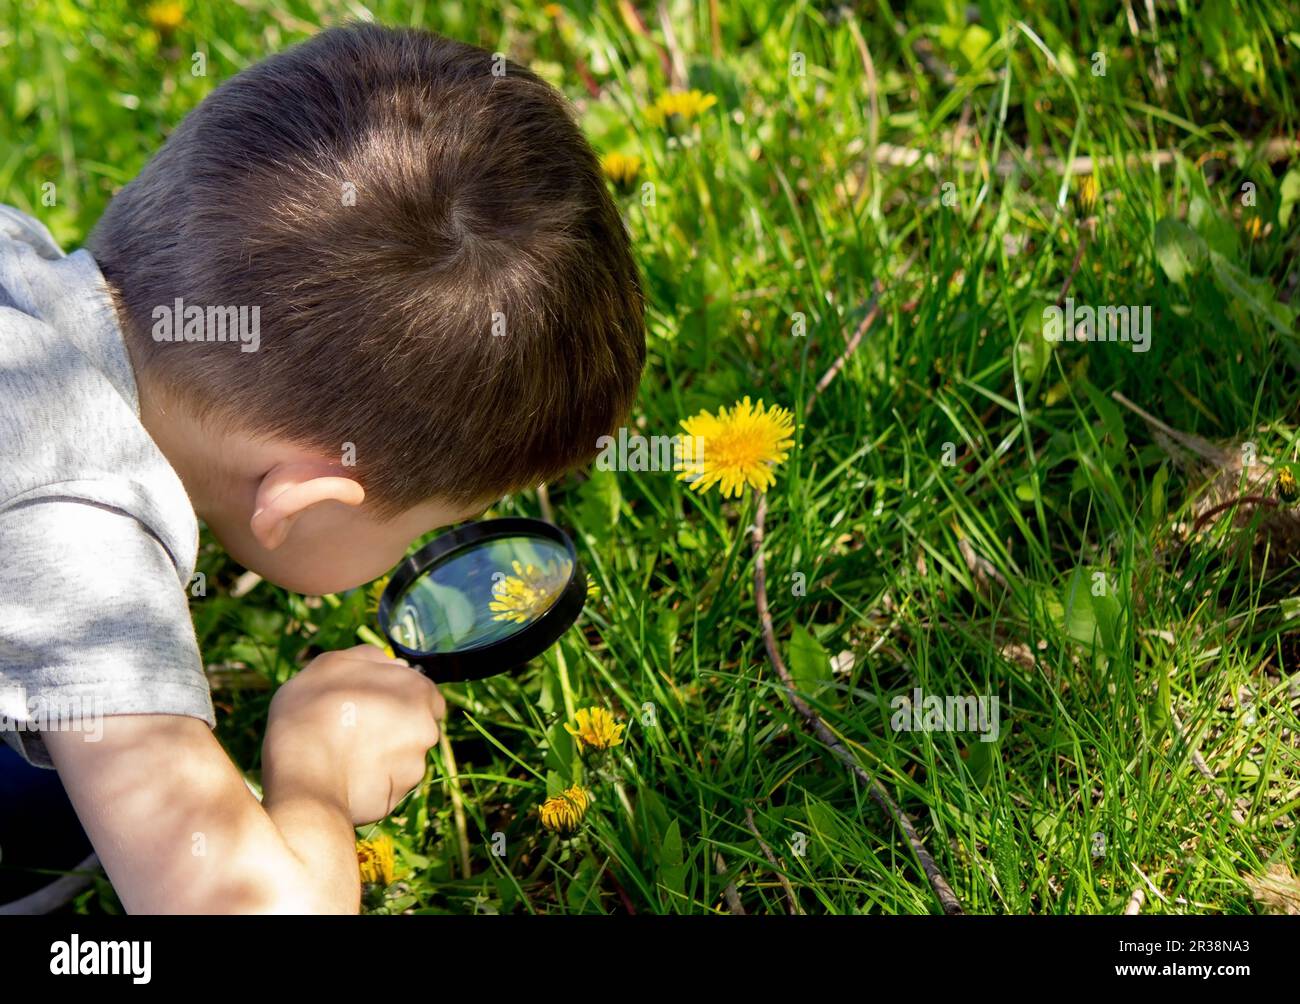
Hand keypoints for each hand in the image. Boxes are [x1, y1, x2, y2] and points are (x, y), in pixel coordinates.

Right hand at [264, 644, 444, 823]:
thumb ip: (368, 658)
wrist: (304, 778)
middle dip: (387, 726)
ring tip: (340, 754)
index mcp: (419, 692)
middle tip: (349, 728)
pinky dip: (369, 780)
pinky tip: (342, 776)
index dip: (392, 695)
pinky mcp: (398, 798)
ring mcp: (415, 767)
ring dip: (378, 755)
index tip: (366, 703)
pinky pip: (385, 784)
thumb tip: (391, 662)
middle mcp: (428, 730)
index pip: (420, 692)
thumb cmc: (313, 713)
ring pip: (399, 756)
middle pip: (412, 724)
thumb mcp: (331, 664)